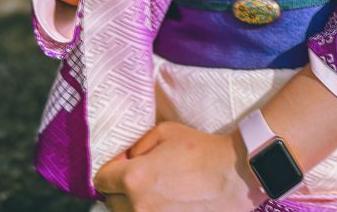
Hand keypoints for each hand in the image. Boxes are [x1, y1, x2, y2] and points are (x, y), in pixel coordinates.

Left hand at [94, 121, 265, 211]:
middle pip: (111, 203)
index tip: (120, 166)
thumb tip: (125, 161)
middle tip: (140, 178)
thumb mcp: (164, 132)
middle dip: (120, 189)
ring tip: (157, 191)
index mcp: (135, 178)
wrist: (235, 174)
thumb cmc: (201, 150)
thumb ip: (137, 147)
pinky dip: (153, 211)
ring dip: (134, 204)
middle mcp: (139, 207)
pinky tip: (168, 202)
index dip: (109, 170)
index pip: (100, 180)